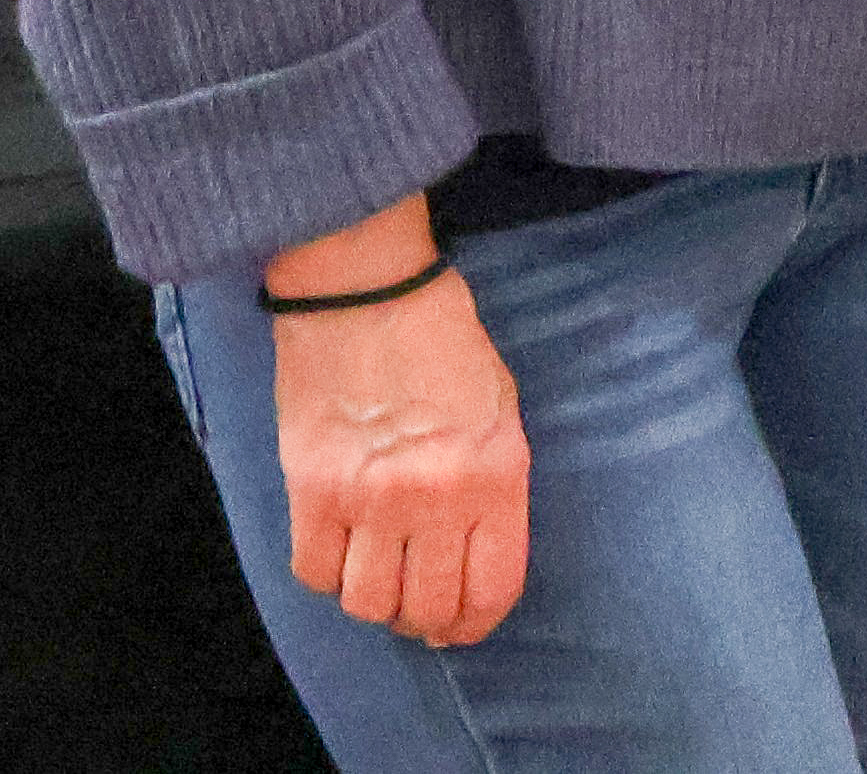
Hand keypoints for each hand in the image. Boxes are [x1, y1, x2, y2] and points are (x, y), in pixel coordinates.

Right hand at [264, 199, 528, 647]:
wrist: (370, 293)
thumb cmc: (446, 344)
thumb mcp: (500, 410)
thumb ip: (492, 487)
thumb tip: (471, 560)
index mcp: (496, 475)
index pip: (491, 588)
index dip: (477, 623)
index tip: (465, 628)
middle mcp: (435, 497)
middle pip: (425, 608)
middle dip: (426, 622)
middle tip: (420, 613)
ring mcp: (369, 497)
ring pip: (366, 603)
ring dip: (375, 603)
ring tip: (381, 580)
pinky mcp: (311, 490)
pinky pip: (314, 572)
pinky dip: (327, 576)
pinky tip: (341, 552)